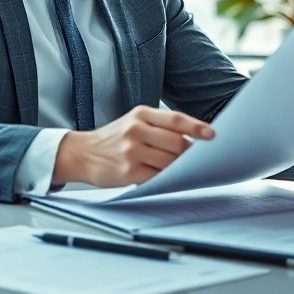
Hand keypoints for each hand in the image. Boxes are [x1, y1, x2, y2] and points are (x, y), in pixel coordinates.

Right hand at [53, 105, 214, 186]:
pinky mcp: (128, 172)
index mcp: (140, 114)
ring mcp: (131, 152)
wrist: (81, 153)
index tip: (213, 135)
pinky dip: (166, 178)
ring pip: (170, 162)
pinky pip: (157, 177)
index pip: (176, 120)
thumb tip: (194, 139)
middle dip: (189, 153)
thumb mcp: (134, 122)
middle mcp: (135, 130)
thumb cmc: (113, 138)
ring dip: (179, 168)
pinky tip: (166, 178)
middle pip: (177, 143)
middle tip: (195, 159)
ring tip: (180, 169)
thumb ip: (160, 126)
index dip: (197, 128)